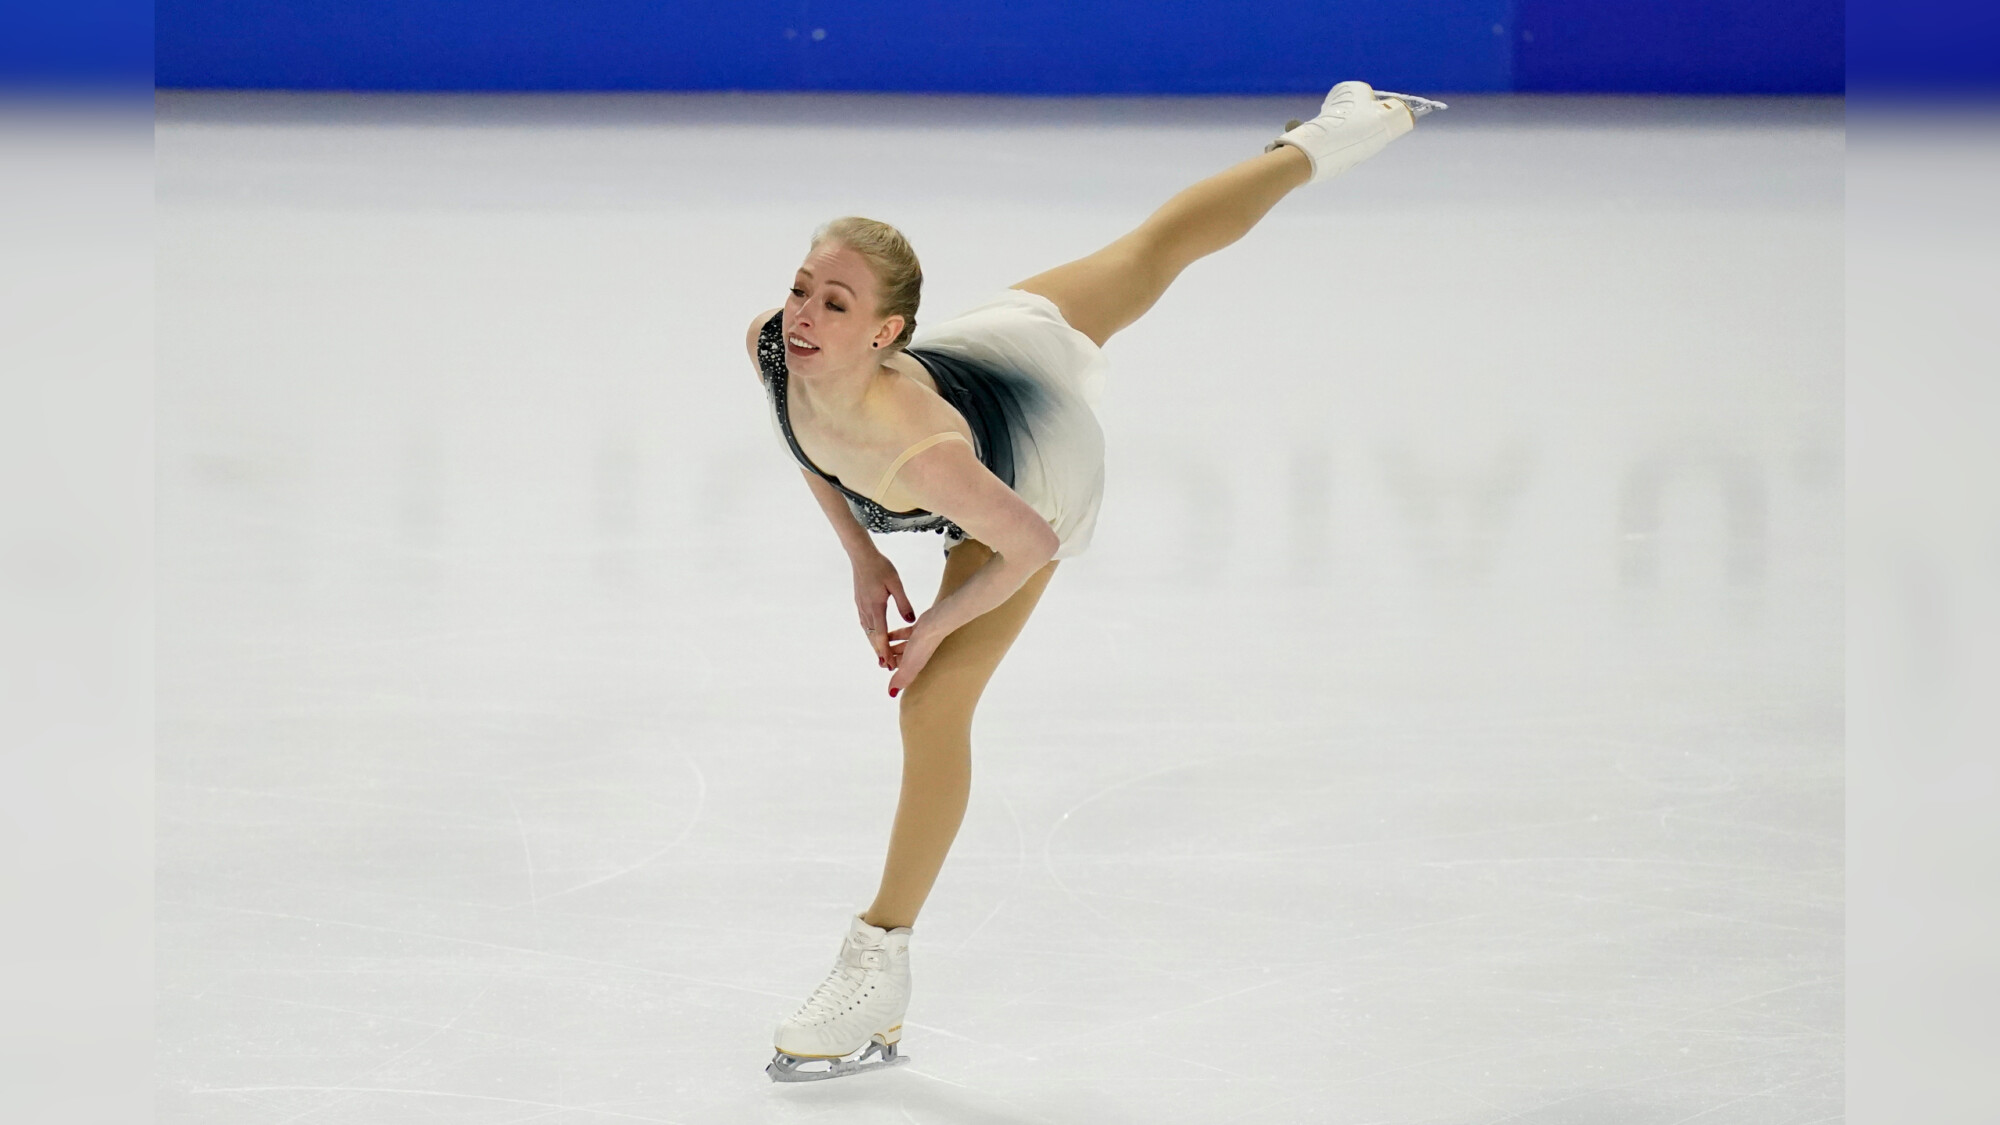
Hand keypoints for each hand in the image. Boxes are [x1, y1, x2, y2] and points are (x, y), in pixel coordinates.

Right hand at [851, 551, 915, 668]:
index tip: (889, 664)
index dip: (885, 652)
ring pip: (868, 632)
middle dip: (879, 653)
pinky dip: (870, 634)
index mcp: (876, 608)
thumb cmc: (881, 567)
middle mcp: (866, 611)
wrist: (861, 556)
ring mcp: (861, 607)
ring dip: (874, 645)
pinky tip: (874, 636)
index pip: (881, 636)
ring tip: (881, 657)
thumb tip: (911, 621)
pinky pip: (865, 624)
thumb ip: (904, 603)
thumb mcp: (896, 584)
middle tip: (886, 667)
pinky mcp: (860, 603)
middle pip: (873, 638)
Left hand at [884, 614, 942, 698]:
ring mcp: (919, 643)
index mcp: (915, 665)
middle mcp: (918, 655)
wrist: (935, 623)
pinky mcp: (919, 630)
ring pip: (902, 646)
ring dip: (891, 646)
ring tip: (881, 643)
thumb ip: (900, 679)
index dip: (891, 669)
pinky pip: (904, 634)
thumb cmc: (923, 645)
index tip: (881, 664)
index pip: (902, 671)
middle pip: (901, 659)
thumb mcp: (909, 664)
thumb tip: (891, 694)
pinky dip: (896, 635)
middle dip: (890, 658)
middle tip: (879, 654)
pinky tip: (889, 632)